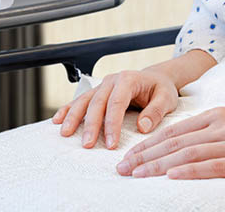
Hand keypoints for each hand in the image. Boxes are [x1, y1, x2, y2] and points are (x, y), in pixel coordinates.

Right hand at [52, 68, 179, 149]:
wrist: (156, 78)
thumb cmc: (161, 89)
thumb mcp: (166, 98)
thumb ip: (155, 112)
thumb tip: (142, 127)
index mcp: (129, 79)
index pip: (117, 103)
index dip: (112, 124)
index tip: (111, 143)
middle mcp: (112, 81)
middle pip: (97, 103)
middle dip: (91, 125)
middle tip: (87, 144)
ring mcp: (102, 86)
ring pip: (84, 101)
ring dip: (73, 117)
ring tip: (65, 133)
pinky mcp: (97, 92)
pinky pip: (80, 100)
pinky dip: (68, 109)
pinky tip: (58, 120)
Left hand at [114, 106, 224, 178]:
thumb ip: (205, 131)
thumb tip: (174, 146)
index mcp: (215, 115)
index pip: (173, 131)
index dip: (147, 144)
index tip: (128, 156)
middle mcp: (221, 126)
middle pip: (175, 142)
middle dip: (145, 156)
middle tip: (123, 169)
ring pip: (188, 154)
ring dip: (159, 166)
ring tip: (138, 175)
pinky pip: (213, 166)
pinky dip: (190, 171)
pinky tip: (172, 176)